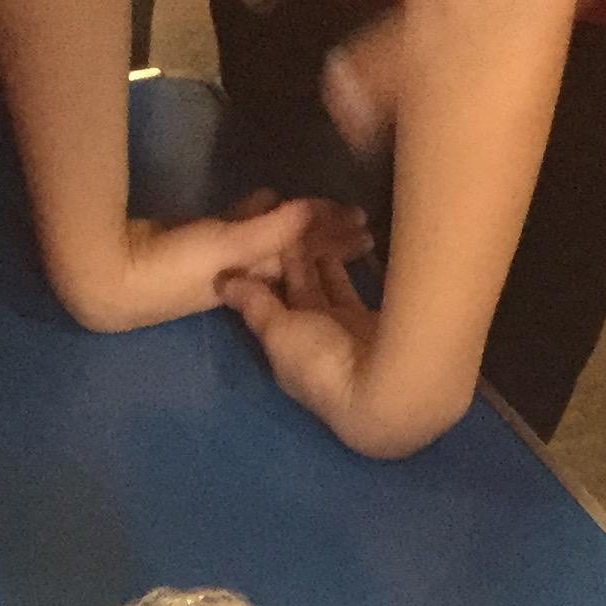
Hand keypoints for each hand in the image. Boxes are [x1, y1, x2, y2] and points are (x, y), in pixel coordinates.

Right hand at [52, 194, 370, 333]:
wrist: (111, 275)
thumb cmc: (172, 270)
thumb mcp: (229, 250)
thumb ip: (272, 229)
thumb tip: (311, 211)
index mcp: (258, 282)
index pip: (307, 260)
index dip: (335, 243)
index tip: (365, 226)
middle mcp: (245, 273)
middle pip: (296, 252)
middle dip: (325, 235)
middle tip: (361, 218)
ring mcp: (222, 258)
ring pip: (269, 238)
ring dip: (294, 223)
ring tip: (323, 207)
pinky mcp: (197, 242)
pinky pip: (237, 227)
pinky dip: (255, 213)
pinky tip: (270, 196)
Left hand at [219, 244, 465, 457]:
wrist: (384, 389)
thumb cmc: (321, 361)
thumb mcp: (279, 331)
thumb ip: (255, 303)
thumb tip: (222, 281)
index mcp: (285, 344)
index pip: (273, 299)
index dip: (272, 266)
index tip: (271, 229)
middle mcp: (313, 338)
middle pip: (304, 290)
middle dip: (302, 256)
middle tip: (304, 216)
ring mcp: (346, 332)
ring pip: (333, 286)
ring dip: (331, 257)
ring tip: (330, 222)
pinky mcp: (375, 323)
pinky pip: (360, 287)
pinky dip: (357, 266)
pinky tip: (357, 243)